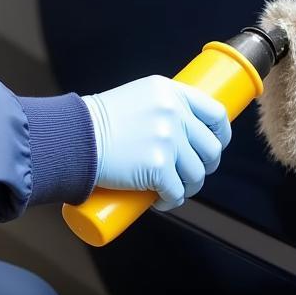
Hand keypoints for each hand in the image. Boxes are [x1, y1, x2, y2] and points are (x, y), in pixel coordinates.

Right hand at [84, 75, 230, 210]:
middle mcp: (174, 113)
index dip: (222, 134)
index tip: (216, 146)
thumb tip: (179, 132)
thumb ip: (159, 108)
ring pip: (196, 174)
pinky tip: (163, 202)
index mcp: (171, 92)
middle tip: (190, 174)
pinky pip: (176, 192)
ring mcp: (168, 140)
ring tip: (173, 190)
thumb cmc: (98, 120)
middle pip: (211, 148)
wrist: (74, 136)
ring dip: (188, 187)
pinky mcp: (158, 167)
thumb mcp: (137, 98)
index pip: (215, 112)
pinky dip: (171, 202)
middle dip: (206, 166)